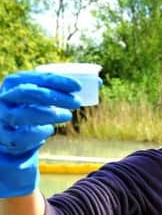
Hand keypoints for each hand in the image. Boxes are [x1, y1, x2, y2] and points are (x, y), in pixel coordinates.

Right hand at [0, 71, 80, 197]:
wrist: (12, 134)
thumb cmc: (34, 109)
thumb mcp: (47, 97)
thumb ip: (68, 89)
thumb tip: (99, 82)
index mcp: (16, 82)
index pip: (37, 77)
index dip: (58, 81)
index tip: (78, 87)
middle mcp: (5, 97)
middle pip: (28, 93)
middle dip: (55, 97)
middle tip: (77, 102)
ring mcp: (2, 117)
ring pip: (23, 115)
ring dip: (49, 115)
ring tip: (67, 115)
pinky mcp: (4, 136)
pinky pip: (21, 137)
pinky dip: (38, 134)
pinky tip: (48, 130)